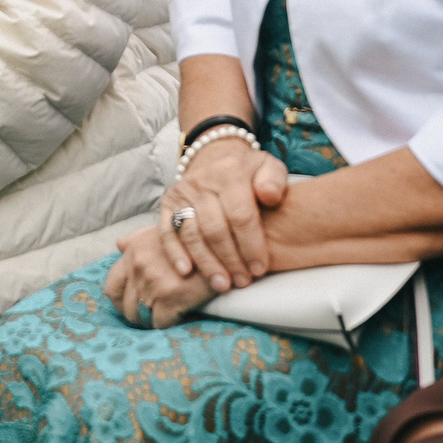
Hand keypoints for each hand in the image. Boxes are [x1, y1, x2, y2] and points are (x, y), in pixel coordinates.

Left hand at [104, 225, 217, 328]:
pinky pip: (159, 323)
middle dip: (136, 315)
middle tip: (151, 317)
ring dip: (150, 322)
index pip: (111, 286)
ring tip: (164, 319)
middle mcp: (138, 267)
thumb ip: (138, 240)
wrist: (221, 244)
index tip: (131, 307)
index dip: (119, 301)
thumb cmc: (192, 237)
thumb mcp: (161, 230)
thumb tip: (119, 244)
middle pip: (125, 306)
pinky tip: (177, 318)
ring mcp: (152, 282)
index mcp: (132, 252)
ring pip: (140, 317)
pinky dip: (167, 325)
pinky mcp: (169, 297)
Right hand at [155, 136, 288, 293]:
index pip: (240, 215)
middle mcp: (202, 181)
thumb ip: (274, 181)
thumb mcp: (269, 167)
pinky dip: (175, 253)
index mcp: (229, 171)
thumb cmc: (249, 172)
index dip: (251, 245)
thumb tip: (270, 197)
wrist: (216, 158)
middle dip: (230, 260)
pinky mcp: (167, 204)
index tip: (260, 269)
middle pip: (215, 229)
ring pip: (192, 234)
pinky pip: (167, 232)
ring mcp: (181, 193)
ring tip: (222, 285)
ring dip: (207, 263)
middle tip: (242, 282)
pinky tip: (187, 272)